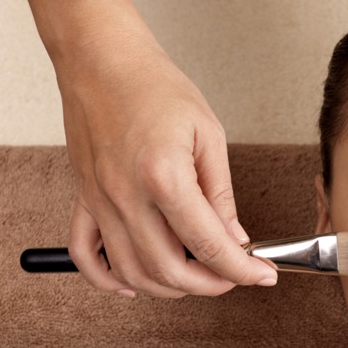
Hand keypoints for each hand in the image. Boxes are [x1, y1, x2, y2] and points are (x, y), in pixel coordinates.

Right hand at [59, 38, 278, 297]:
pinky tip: (135, 283)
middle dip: (212, 285)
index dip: (243, 270)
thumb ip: (221, 194)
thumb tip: (236, 238)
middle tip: (235, 277)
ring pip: (132, 272)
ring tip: (198, 277)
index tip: (264, 276)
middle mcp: (127, 197)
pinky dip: (109, 279)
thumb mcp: (208, 134)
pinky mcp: (83, 199)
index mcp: (165, 177)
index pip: (211, 246)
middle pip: (170, 270)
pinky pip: (86, 255)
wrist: (101, 59)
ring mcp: (100, 202)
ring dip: (170, 288)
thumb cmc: (154, 86)